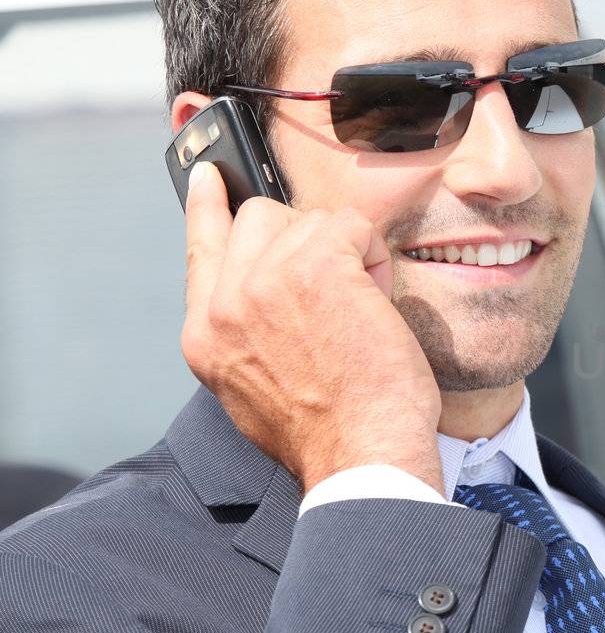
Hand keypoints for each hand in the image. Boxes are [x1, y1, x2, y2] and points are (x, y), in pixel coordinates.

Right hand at [181, 164, 443, 495]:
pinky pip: (352, 226)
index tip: (208, 178)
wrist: (360, 454)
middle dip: (304, 241)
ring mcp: (266, 280)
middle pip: (259, 220)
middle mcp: (226, 303)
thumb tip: (272, 300)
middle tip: (338, 290)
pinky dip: (375, 257)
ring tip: (359, 311)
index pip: (200, 250)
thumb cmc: (330, 431)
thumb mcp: (257, 388)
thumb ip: (249, 334)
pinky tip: (377, 301)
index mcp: (207, 336)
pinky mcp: (317, 267)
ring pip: (307, 219)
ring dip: (345, 255)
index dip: (207, 208)